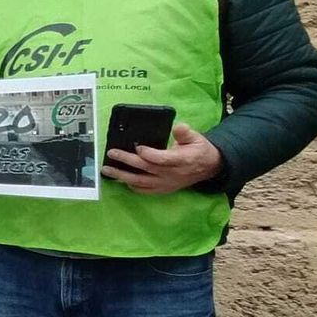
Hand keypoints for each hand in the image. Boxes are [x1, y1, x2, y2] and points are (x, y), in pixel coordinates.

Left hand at [101, 124, 222, 194]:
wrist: (209, 168)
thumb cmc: (199, 150)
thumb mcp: (196, 138)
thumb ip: (185, 133)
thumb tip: (178, 126)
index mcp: (181, 160)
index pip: (162, 159)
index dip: (148, 154)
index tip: (137, 146)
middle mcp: (171, 174)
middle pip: (145, 168)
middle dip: (126, 160)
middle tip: (111, 153)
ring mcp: (166, 183)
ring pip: (141, 181)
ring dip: (122, 176)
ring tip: (107, 170)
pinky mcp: (163, 189)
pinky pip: (145, 190)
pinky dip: (132, 186)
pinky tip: (121, 180)